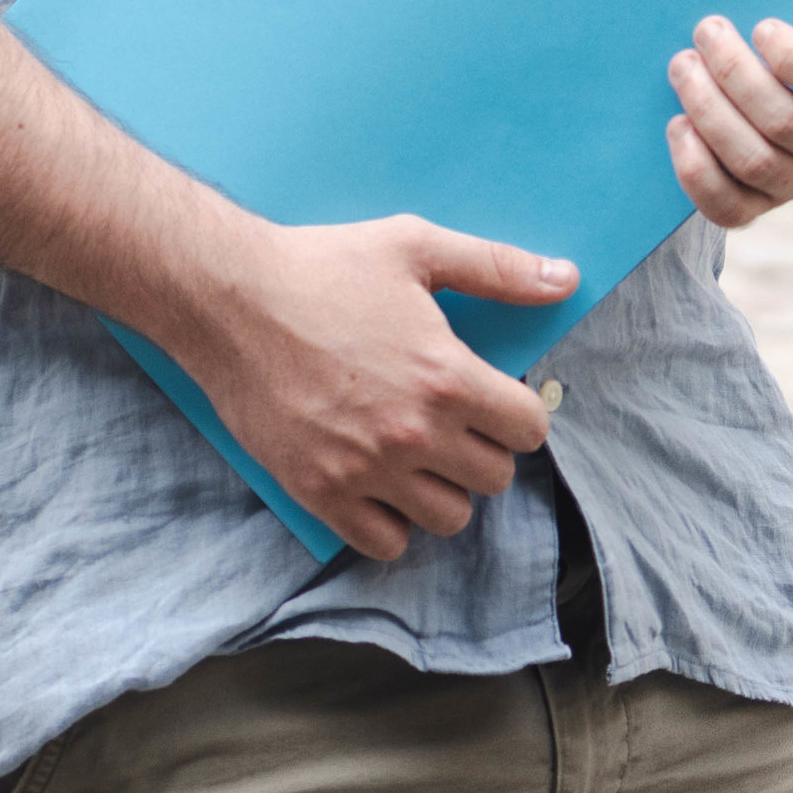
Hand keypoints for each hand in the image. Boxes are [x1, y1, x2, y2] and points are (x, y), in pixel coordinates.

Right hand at [174, 214, 572, 562]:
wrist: (227, 299)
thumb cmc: (322, 267)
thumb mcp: (416, 248)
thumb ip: (498, 268)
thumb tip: (565, 279)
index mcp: (445, 376)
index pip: (528, 431)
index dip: (518, 413)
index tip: (492, 400)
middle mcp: (412, 434)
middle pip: (494, 479)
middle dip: (482, 450)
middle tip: (451, 421)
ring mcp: (366, 470)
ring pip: (448, 519)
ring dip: (443, 490)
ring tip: (418, 455)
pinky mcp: (320, 493)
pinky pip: (386, 544)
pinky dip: (391, 523)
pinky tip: (379, 483)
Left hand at [666, 15, 792, 229]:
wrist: (745, 101)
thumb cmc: (767, 52)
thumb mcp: (783, 34)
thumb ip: (771, 28)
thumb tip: (729, 19)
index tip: (761, 28)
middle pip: (785, 122)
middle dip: (734, 72)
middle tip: (705, 33)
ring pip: (753, 161)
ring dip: (708, 110)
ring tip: (683, 69)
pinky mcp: (755, 208)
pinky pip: (726, 204)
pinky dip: (696, 167)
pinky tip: (678, 125)